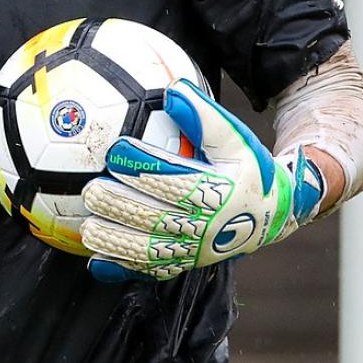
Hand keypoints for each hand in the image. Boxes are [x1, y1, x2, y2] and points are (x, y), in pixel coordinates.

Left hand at [80, 79, 323, 281]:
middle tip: (91, 190)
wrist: (274, 214)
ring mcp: (194, 250)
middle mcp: (205, 227)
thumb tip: (174, 91)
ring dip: (116, 241)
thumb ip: (205, 116)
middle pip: (156, 218)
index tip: (116, 150)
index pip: (176, 180)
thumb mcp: (238, 139)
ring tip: (88, 228)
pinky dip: (124, 269)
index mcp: (218, 193)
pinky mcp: (186, 264)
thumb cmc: (249, 169)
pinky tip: (98, 264)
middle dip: (120, 205)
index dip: (144, 166)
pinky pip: (153, 271)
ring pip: (150, 252)